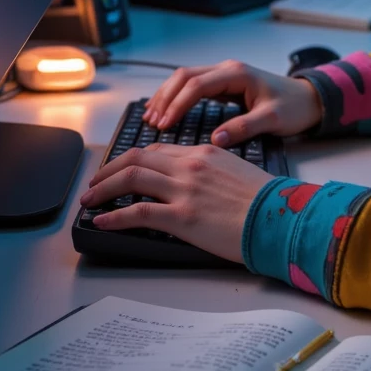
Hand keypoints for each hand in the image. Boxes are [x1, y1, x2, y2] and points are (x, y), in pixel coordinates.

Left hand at [79, 144, 270, 262]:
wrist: (281, 217)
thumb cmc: (266, 201)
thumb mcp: (236, 172)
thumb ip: (210, 171)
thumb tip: (193, 183)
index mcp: (203, 153)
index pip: (157, 150)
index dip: (132, 160)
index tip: (120, 170)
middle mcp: (190, 165)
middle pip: (136, 158)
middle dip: (109, 170)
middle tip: (94, 182)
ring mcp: (184, 189)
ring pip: (131, 178)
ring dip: (103, 189)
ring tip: (88, 199)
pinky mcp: (182, 216)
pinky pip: (138, 212)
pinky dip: (114, 215)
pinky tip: (102, 220)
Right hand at [142, 59, 324, 146]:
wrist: (310, 99)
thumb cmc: (294, 107)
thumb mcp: (273, 119)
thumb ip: (244, 128)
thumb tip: (215, 141)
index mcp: (237, 74)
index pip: (197, 84)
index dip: (178, 103)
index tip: (164, 123)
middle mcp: (227, 69)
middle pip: (185, 76)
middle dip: (166, 97)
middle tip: (152, 121)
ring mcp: (225, 75)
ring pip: (186, 79)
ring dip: (167, 95)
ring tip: (151, 116)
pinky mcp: (224, 84)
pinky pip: (193, 86)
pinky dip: (177, 97)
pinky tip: (166, 110)